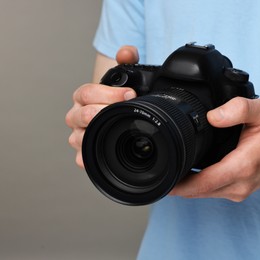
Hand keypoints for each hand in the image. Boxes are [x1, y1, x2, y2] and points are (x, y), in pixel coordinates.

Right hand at [65, 46, 138, 167]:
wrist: (116, 117)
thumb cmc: (118, 99)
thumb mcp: (124, 78)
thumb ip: (127, 60)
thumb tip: (128, 52)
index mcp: (84, 97)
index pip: (86, 93)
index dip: (108, 93)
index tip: (130, 94)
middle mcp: (77, 116)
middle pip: (80, 115)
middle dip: (104, 111)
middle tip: (126, 110)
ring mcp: (78, 135)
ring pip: (78, 138)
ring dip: (97, 135)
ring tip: (117, 129)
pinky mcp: (84, 153)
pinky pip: (82, 159)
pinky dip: (90, 159)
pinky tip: (105, 155)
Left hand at [170, 97, 259, 201]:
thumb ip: (239, 109)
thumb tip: (212, 116)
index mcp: (242, 167)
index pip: (201, 184)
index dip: (177, 184)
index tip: (160, 176)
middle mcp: (239, 184)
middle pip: (197, 191)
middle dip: (176, 185)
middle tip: (158, 169)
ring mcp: (239, 191)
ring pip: (203, 193)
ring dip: (185, 186)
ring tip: (170, 169)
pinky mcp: (238, 190)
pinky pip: (211, 191)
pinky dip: (197, 185)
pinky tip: (188, 173)